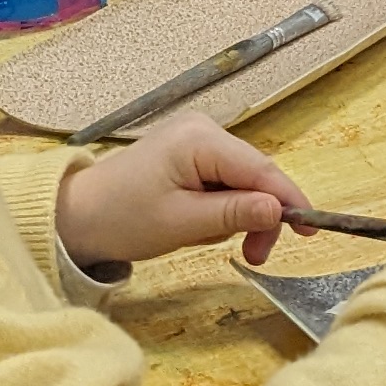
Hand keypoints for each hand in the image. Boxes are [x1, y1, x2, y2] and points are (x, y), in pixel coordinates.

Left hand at [54, 115, 310, 267]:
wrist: (74, 217)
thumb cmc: (123, 220)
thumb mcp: (182, 223)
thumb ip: (234, 214)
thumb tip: (280, 210)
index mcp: (199, 139)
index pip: (260, 169)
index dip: (290, 200)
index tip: (311, 232)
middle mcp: (203, 129)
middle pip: (255, 174)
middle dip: (260, 215)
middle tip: (255, 256)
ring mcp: (195, 138)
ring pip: (242, 180)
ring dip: (239, 214)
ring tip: (210, 240)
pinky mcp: (189, 153)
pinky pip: (223, 180)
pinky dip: (221, 206)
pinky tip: (200, 223)